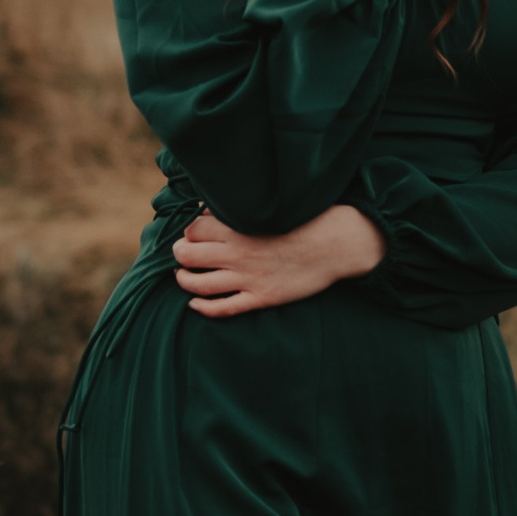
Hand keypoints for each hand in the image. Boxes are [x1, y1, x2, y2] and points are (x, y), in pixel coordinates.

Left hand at [173, 202, 385, 317]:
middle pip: (188, 255)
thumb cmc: (306, 220)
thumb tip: (209, 210)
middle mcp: (238, 253)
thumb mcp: (271, 207)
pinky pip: (223, 308)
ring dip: (184, 279)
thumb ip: (239, 209)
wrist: (336, 244)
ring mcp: (248, 278)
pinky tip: (195, 304)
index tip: (193, 233)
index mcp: (239, 227)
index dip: (189, 231)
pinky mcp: (261, 297)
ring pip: (198, 284)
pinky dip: (203, 308)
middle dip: (180, 254)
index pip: (193, 229)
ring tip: (183, 276)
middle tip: (183, 253)